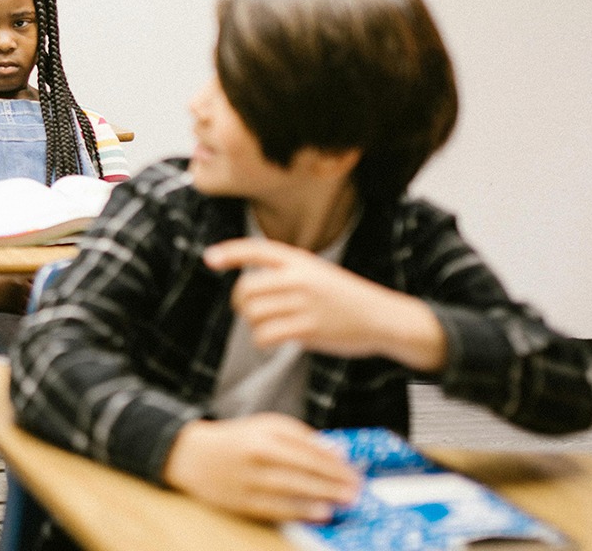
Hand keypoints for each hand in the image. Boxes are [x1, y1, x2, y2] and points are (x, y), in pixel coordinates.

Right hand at [163, 415, 360, 522]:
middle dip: (333, 479)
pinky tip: (320, 513)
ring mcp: (247, 479)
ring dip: (321, 496)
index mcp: (265, 432)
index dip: (333, 460)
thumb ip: (301, 436)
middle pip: (302, 467)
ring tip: (344, 502)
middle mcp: (256, 453)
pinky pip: (275, 507)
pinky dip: (300, 511)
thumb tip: (335, 451)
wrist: (192, 455)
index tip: (354, 470)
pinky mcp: (241, 501)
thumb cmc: (237, 439)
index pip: (307, 446)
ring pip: (290, 488)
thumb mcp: (266, 426)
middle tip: (356, 489)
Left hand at [204, 238, 446, 371]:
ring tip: (267, 327)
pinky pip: (266, 335)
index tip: (209, 258)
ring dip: (253, 324)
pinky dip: (262, 340)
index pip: (258, 250)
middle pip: (247, 288)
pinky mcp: (308, 328)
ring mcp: (304, 303)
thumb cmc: (346, 298)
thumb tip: (247, 290)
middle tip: (248, 311)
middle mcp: (300, 278)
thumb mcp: (319, 274)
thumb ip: (288, 275)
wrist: (383, 317)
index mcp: (301, 261)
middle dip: (241, 303)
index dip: (231, 252)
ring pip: (253, 313)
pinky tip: (271, 341)